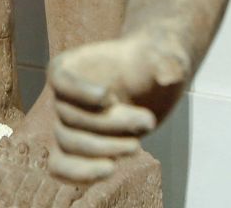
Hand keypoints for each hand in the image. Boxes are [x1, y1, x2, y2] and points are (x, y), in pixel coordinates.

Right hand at [48, 34, 187, 184]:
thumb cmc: (153, 65)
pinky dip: (81, 173)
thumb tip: (170, 75)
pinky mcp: (74, 151)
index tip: (109, 98)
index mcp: (70, 66)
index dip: (80, 93)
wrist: (151, 85)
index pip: (61, 81)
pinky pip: (61, 167)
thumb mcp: (164, 57)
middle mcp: (61, 97)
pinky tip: (110, 169)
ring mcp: (65, 125)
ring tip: (136, 146)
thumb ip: (167, 61)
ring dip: (104, 149)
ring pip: (68, 144)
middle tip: (148, 121)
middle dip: (111, 123)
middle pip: (71, 117)